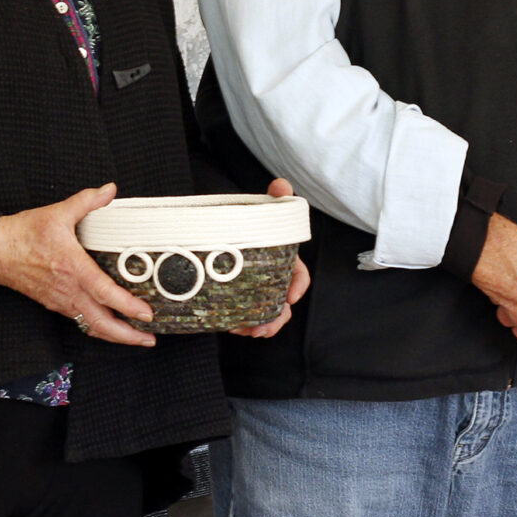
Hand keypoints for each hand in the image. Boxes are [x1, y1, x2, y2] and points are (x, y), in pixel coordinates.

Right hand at [0, 183, 155, 346]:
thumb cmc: (22, 235)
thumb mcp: (58, 212)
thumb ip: (87, 201)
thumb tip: (109, 190)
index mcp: (73, 268)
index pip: (105, 293)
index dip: (128, 306)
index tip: (146, 314)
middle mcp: (69, 290)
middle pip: (101, 323)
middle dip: (127, 335)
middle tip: (149, 339)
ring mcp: (61, 300)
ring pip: (91, 326)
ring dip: (115, 335)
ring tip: (136, 338)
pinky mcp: (54, 304)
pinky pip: (80, 321)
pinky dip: (98, 328)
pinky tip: (109, 327)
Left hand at [232, 178, 309, 338]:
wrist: (218, 228)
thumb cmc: (248, 220)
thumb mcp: (262, 208)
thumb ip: (275, 198)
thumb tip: (281, 185)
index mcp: (283, 260)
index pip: (299, 276)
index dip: (298, 288)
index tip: (290, 297)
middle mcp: (271, 278)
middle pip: (282, 304)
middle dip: (276, 318)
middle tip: (263, 328)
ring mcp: (255, 290)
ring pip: (263, 314)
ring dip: (257, 326)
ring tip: (244, 331)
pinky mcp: (236, 298)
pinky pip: (242, 315)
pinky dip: (238, 323)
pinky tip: (228, 326)